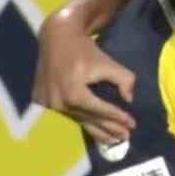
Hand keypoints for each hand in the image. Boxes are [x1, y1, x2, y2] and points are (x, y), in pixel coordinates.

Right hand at [31, 14, 136, 143]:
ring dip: (95, 130)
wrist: (58, 36)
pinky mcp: (41, 100)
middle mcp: (59, 103)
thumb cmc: (85, 49)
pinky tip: (91, 128)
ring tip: (111, 139)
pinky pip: (65, 114)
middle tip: (125, 137)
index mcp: (74, 94)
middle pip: (89, 119)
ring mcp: (48, 103)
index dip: (118, 118)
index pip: (101, 110)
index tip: (133, 125)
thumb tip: (129, 99)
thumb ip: (123, 79)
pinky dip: (79, 120)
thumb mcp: (108, 62)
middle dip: (109, 129)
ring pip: (76, 119)